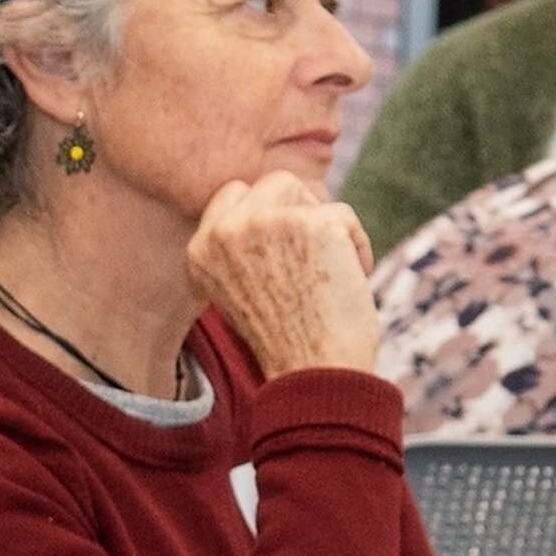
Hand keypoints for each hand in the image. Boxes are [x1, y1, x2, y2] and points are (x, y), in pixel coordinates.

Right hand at [185, 169, 377, 376]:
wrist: (313, 370)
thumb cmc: (285, 339)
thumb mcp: (238, 290)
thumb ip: (242, 248)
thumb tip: (284, 205)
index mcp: (199, 251)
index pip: (232, 195)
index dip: (266, 212)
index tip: (284, 246)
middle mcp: (224, 232)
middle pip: (273, 185)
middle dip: (300, 211)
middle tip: (312, 254)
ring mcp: (265, 223)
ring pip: (309, 193)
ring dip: (328, 225)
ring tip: (330, 270)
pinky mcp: (312, 222)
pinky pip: (343, 215)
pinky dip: (357, 245)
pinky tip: (352, 279)